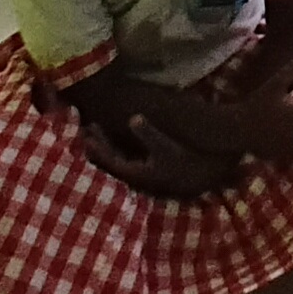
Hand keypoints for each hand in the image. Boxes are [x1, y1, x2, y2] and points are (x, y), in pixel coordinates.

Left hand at [81, 112, 232, 198]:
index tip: (89, 131)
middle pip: (110, 160)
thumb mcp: (167, 147)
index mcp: (136, 173)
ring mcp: (142, 174)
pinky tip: (118, 137)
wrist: (205, 175)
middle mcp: (135, 176)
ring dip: (108, 145)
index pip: (110, 158)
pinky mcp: (149, 170)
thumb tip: (133, 117)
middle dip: (99, 144)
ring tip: (98, 130)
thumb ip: (149, 133)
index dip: (99, 144)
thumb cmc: (185, 161)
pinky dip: (118, 147)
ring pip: (118, 159)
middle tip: (87, 128)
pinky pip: (126, 158)